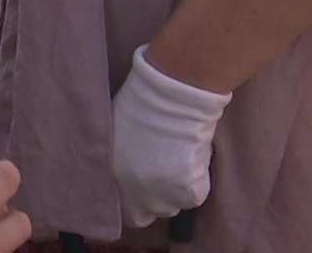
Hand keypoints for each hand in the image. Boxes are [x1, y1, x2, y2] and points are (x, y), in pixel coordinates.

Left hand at [111, 45, 230, 226]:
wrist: (170, 99)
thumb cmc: (138, 105)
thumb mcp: (115, 136)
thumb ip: (118, 161)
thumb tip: (123, 169)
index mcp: (115, 180)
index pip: (127, 211)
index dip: (135, 200)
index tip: (141, 187)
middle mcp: (138, 194)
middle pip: (152, 211)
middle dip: (156, 197)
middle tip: (162, 172)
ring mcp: (165, 196)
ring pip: (174, 205)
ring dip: (175, 190)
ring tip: (177, 162)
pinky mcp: (190, 191)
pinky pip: (195, 195)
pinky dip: (196, 182)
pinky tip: (191, 158)